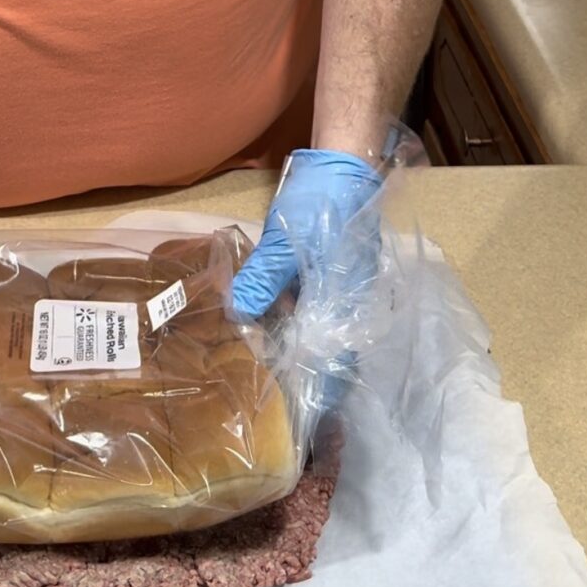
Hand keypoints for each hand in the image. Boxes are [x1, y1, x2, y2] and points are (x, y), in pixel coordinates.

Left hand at [231, 148, 382, 416]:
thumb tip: (238, 316)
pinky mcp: (334, 275)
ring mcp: (343, 289)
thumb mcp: (285, 244)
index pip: (333, 365)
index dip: (316, 395)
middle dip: (300, 374)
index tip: (296, 421)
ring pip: (317, 329)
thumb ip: (263, 281)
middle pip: (325, 351)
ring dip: (294, 345)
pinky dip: (294, 319)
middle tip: (268, 398)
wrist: (347, 166)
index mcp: (342, 305)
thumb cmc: (321, 206)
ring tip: (261, 366)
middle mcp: (348, 305)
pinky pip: (314, 308)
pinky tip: (268, 321)